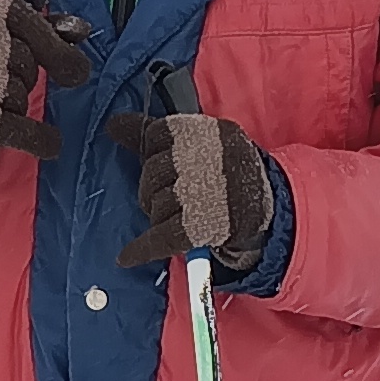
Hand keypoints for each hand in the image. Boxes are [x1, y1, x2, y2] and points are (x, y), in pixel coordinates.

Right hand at [0, 0, 93, 167]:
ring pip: (18, 95)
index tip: (73, 73)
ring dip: (15, 104)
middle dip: (23, 78)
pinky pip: (16, 129)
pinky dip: (39, 139)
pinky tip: (50, 144)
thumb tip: (80, 32)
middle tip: (1, 82)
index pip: (26, 21)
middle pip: (24, 61)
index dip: (55, 48)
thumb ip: (41, 29)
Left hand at [107, 103, 275, 271]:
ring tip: (181, 214)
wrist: (266, 207)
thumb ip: (152, 132)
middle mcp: (202, 160)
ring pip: (153, 206)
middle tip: (174, 194)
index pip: (155, 135)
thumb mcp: (200, 139)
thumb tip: (113, 124)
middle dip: (153, 187)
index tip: (168, 161)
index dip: (154, 151)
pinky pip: (158, 238)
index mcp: (205, 132)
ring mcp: (199, 194)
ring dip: (159, 214)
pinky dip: (140, 250)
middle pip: (151, 172)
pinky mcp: (197, 227)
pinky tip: (125, 257)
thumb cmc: (224, 169)